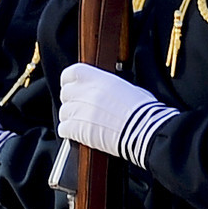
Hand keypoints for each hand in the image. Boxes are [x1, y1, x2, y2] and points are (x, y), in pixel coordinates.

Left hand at [57, 62, 175, 168]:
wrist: (144, 131)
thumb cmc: (143, 111)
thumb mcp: (128, 88)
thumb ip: (110, 87)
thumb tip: (106, 92)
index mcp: (99, 78)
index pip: (71, 73)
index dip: (70, 81)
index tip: (73, 87)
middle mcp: (86, 92)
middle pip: (65, 94)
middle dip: (72, 101)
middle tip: (81, 109)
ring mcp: (80, 111)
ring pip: (63, 112)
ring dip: (71, 118)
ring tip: (83, 124)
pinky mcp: (77, 130)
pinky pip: (63, 129)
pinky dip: (69, 132)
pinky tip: (80, 135)